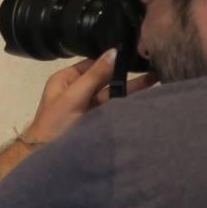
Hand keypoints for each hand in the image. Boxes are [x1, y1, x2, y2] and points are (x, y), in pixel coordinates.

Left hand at [22, 50, 156, 143]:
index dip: (112, 58)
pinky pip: (115, 107)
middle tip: (153, 61)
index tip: (134, 51)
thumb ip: (95, 76)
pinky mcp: (98, 119)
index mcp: (66, 79)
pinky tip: (148, 95)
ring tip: (157, 76)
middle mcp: (78, 89)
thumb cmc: (56, 122)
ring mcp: (89, 105)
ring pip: (113, 92)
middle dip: (126, 72)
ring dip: (133, 87)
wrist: (49, 156)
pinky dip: (129, 101)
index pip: (92, 63)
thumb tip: (113, 51)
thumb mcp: (74, 97)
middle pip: (105, 77)